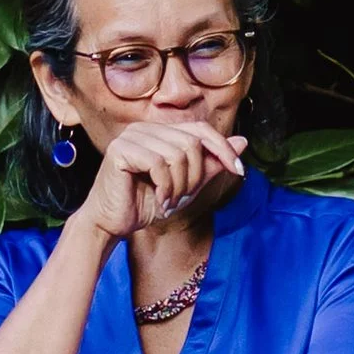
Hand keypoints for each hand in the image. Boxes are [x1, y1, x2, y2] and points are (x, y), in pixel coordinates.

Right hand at [71, 122, 248, 240]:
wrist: (111, 224)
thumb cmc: (143, 204)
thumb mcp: (187, 183)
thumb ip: (211, 163)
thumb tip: (242, 142)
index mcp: (158, 131)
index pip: (200, 130)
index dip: (223, 149)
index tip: (239, 170)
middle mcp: (143, 128)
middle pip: (192, 142)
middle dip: (195, 176)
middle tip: (182, 198)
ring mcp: (130, 136)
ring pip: (178, 153)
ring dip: (180, 185)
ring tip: (169, 201)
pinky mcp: (120, 150)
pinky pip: (159, 163)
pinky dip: (165, 186)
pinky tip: (158, 199)